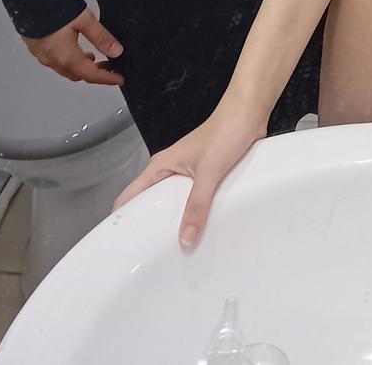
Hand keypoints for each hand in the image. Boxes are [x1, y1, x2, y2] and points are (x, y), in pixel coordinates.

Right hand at [23, 8, 123, 86]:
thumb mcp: (83, 19)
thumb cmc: (56, 7)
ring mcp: (41, 55)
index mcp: (66, 57)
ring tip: (94, 57)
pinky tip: (73, 48)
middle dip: (94, 73)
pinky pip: (55, 61)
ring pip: (65, 68)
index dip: (107, 78)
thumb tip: (117, 52)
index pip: (90, 75)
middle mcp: (52, 61)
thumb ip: (100, 37)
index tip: (120, 79)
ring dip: (80, 66)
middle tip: (109, 65)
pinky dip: (69, 60)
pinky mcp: (35, 47)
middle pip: (77, 74)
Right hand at [114, 103, 266, 248]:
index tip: (123, 249)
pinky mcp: (206, 177)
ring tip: (177, 252)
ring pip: (176, 205)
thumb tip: (185, 241)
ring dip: (178, 223)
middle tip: (153, 258)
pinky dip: (196, 215)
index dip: (122, 221)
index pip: (130, 196)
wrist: (250, 113)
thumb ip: (197, 205)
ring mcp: (188, 175)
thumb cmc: (224, 133)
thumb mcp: (209, 171)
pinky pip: (195, 201)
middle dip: (153, 229)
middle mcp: (170, 172)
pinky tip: (202, 232)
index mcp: (160, 167)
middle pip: (152, 205)